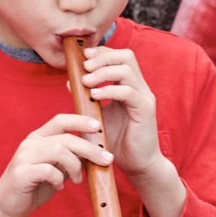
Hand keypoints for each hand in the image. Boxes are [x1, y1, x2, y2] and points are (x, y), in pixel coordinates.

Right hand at [0, 112, 112, 216]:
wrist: (4, 207)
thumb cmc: (32, 188)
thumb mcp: (55, 170)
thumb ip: (69, 159)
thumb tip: (94, 153)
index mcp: (37, 139)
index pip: (60, 120)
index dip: (80, 120)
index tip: (98, 127)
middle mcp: (29, 144)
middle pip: (66, 138)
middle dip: (90, 149)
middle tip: (107, 160)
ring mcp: (23, 158)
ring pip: (59, 151)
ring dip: (75, 166)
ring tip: (77, 180)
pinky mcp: (21, 174)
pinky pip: (48, 170)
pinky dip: (59, 179)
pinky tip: (60, 187)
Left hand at [76, 46, 161, 177]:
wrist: (136, 164)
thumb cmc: (116, 141)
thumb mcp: (96, 115)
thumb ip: (86, 98)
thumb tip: (70, 81)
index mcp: (129, 86)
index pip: (119, 57)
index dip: (101, 52)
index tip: (82, 57)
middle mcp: (139, 88)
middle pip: (126, 56)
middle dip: (103, 56)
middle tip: (84, 66)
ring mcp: (144, 97)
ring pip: (127, 69)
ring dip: (103, 72)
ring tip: (86, 82)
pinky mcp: (145, 110)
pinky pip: (128, 92)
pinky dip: (109, 90)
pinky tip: (94, 96)